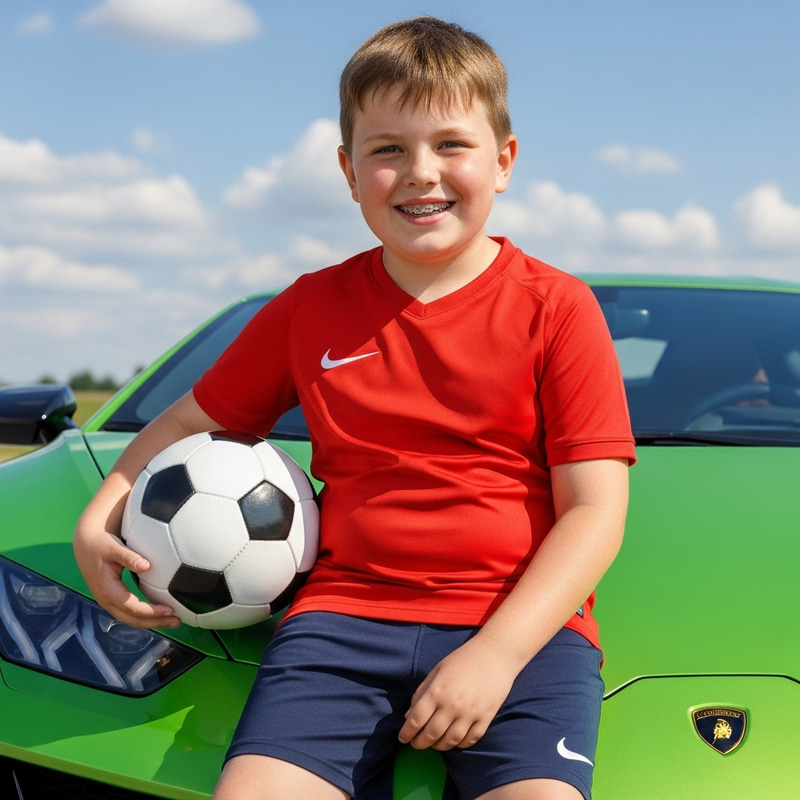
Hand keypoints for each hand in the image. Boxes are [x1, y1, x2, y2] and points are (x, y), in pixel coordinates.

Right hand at [73, 523, 180, 628]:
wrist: (86, 544)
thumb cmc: (101, 544)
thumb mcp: (114, 547)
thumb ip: (129, 557)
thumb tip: (146, 566)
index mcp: (107, 590)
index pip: (132, 607)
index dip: (151, 611)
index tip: (170, 609)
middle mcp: (106, 600)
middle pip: (132, 619)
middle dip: (155, 622)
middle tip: (176, 621)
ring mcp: (107, 601)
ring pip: (130, 618)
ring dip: (150, 622)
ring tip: (171, 621)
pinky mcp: (111, 598)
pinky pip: (128, 613)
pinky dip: (143, 616)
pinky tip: (158, 614)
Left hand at [398, 633, 519, 750]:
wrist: (494, 654)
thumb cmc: (463, 659)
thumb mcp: (437, 670)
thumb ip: (421, 693)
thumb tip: (409, 716)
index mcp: (437, 691)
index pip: (416, 720)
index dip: (406, 733)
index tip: (402, 738)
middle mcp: (452, 705)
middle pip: (431, 734)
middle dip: (419, 743)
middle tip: (415, 744)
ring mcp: (470, 714)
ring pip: (450, 741)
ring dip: (438, 746)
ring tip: (434, 744)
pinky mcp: (486, 718)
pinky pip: (470, 740)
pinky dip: (460, 745)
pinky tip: (454, 741)